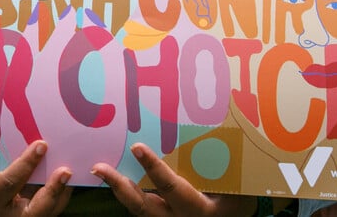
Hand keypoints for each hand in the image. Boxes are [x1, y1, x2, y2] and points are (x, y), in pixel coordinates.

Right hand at [0, 140, 72, 215]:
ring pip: (46, 211)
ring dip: (62, 193)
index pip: (9, 182)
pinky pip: (50, 207)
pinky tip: (67, 174)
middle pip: (34, 211)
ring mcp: (19, 216)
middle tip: (65, 171)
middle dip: (52, 191)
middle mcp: (4, 213)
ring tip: (71, 171)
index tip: (41, 145)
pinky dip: (61, 193)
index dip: (26, 164)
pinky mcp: (30, 212)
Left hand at [92, 143, 255, 216]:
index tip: (137, 148)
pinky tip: (114, 175)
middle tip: (100, 168)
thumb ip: (218, 165)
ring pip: (137, 209)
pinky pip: (140, 207)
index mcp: (198, 208)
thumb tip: (214, 128)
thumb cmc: (237, 199)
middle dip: (120, 187)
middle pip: (143, 206)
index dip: (154, 168)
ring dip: (118, 189)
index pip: (172, 187)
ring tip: (99, 169)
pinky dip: (126, 192)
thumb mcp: (234, 187)